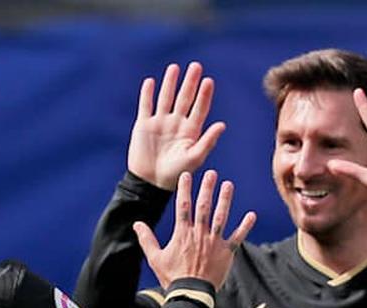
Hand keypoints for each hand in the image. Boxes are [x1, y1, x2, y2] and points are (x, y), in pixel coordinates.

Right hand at [128, 62, 225, 189]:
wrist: (151, 182)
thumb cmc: (176, 174)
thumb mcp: (194, 158)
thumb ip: (208, 141)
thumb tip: (223, 125)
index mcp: (190, 131)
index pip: (199, 108)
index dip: (204, 95)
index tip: (209, 81)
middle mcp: (176, 123)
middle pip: (184, 98)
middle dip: (190, 83)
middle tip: (196, 66)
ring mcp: (160, 122)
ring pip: (166, 98)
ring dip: (170, 83)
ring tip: (175, 68)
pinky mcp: (144, 125)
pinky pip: (146, 106)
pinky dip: (147, 94)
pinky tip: (151, 82)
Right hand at [134, 170, 255, 289]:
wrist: (191, 294)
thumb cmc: (172, 277)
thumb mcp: (155, 258)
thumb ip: (147, 239)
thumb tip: (137, 224)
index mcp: (182, 234)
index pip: (183, 206)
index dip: (185, 190)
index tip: (187, 176)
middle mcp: (199, 234)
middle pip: (204, 207)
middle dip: (207, 188)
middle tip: (211, 173)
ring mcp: (214, 243)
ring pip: (221, 217)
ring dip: (225, 200)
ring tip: (228, 185)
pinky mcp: (226, 253)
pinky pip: (237, 237)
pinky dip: (245, 226)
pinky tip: (251, 215)